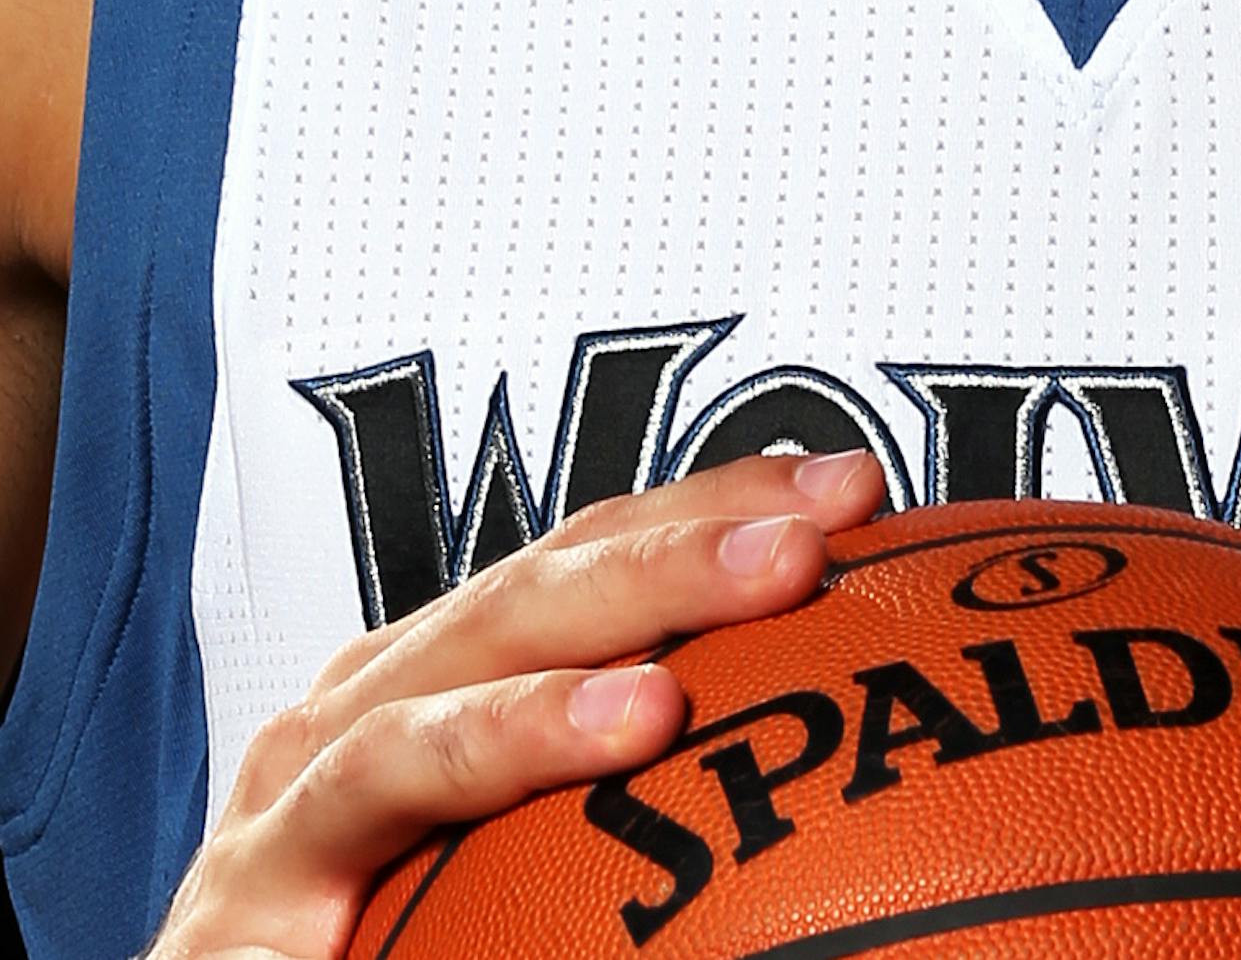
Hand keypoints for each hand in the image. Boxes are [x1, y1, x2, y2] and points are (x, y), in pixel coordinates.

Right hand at [150, 444, 886, 959]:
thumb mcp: (526, 880)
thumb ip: (650, 827)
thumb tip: (841, 804)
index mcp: (447, 684)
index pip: (601, 557)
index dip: (720, 507)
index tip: (856, 494)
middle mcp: (374, 702)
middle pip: (547, 582)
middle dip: (688, 538)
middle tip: (822, 527)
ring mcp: (302, 783)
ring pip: (469, 663)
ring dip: (609, 628)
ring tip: (728, 626)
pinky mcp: (248, 881)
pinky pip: (382, 794)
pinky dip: (503, 745)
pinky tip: (622, 727)